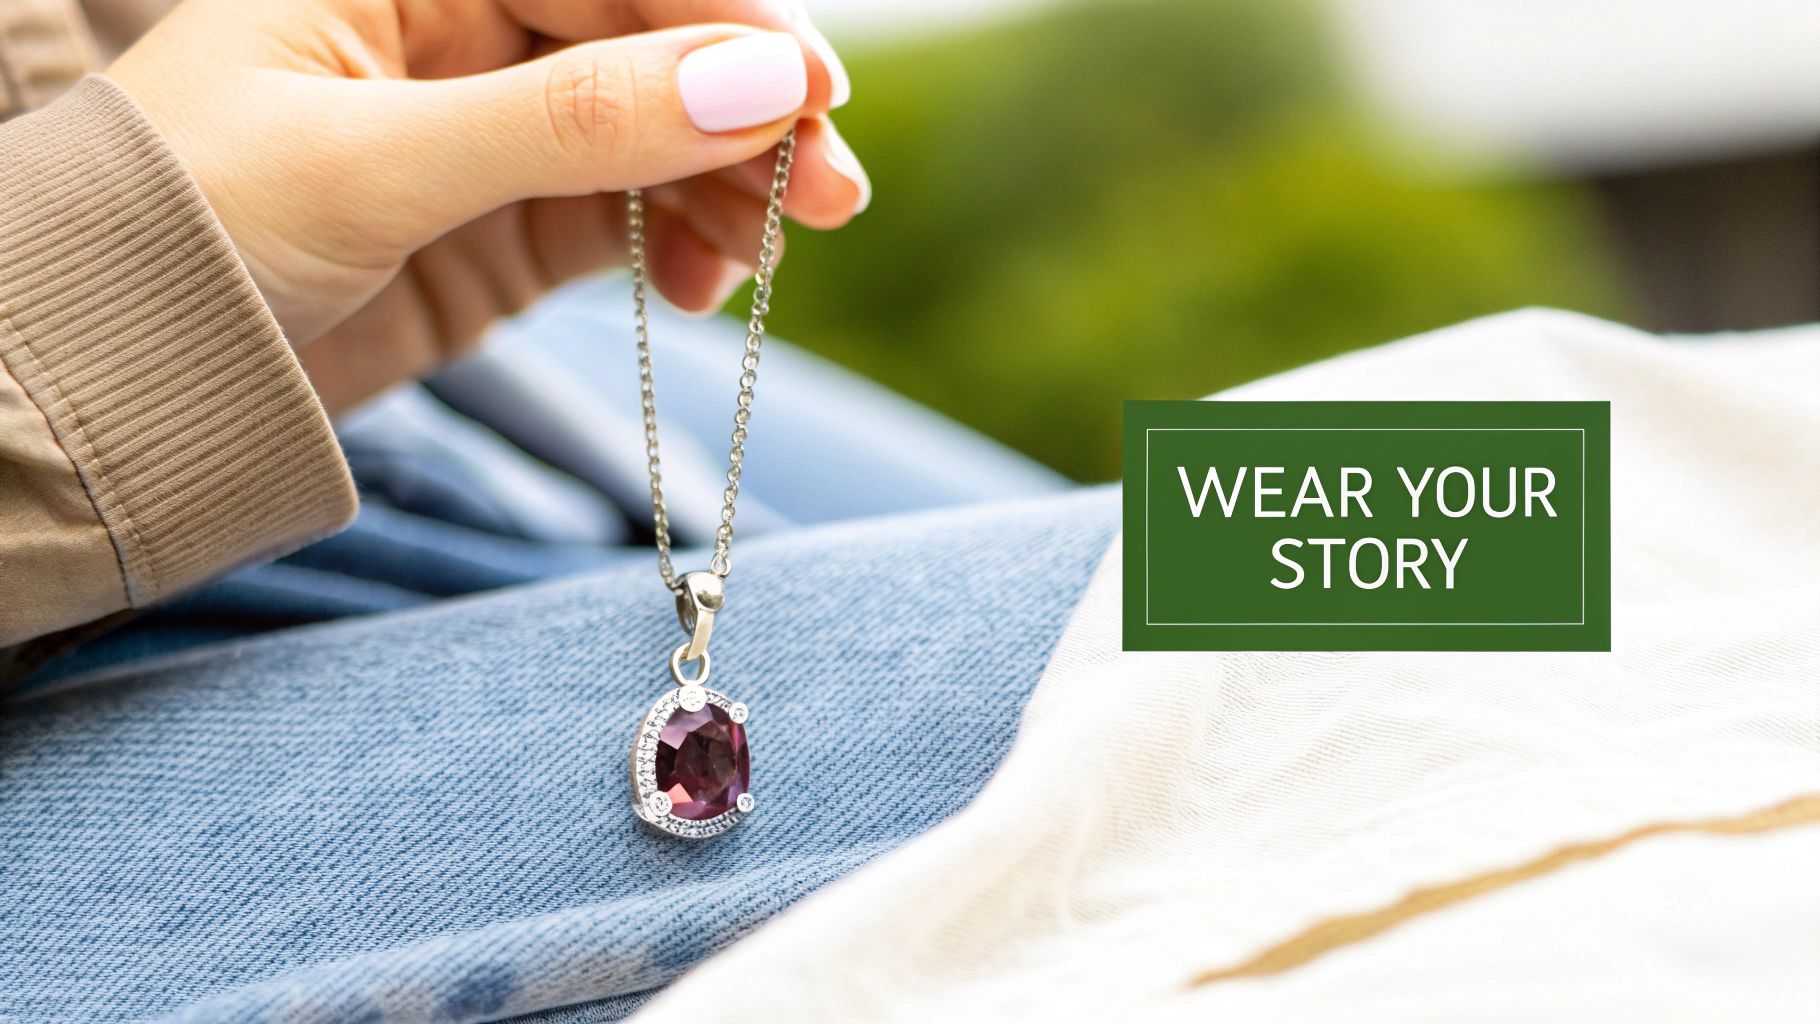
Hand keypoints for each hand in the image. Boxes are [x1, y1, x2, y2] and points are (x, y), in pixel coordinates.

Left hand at [109, 0, 868, 411]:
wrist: (121, 390)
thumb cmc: (188, 236)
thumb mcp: (378, 162)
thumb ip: (571, 120)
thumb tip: (758, 81)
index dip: (720, 20)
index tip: (814, 90)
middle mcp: (454, 37)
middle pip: (648, 50)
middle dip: (747, 115)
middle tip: (831, 192)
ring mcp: (486, 137)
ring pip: (653, 138)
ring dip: (729, 188)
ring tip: (770, 254)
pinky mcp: (502, 231)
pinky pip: (627, 221)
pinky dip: (681, 249)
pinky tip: (707, 287)